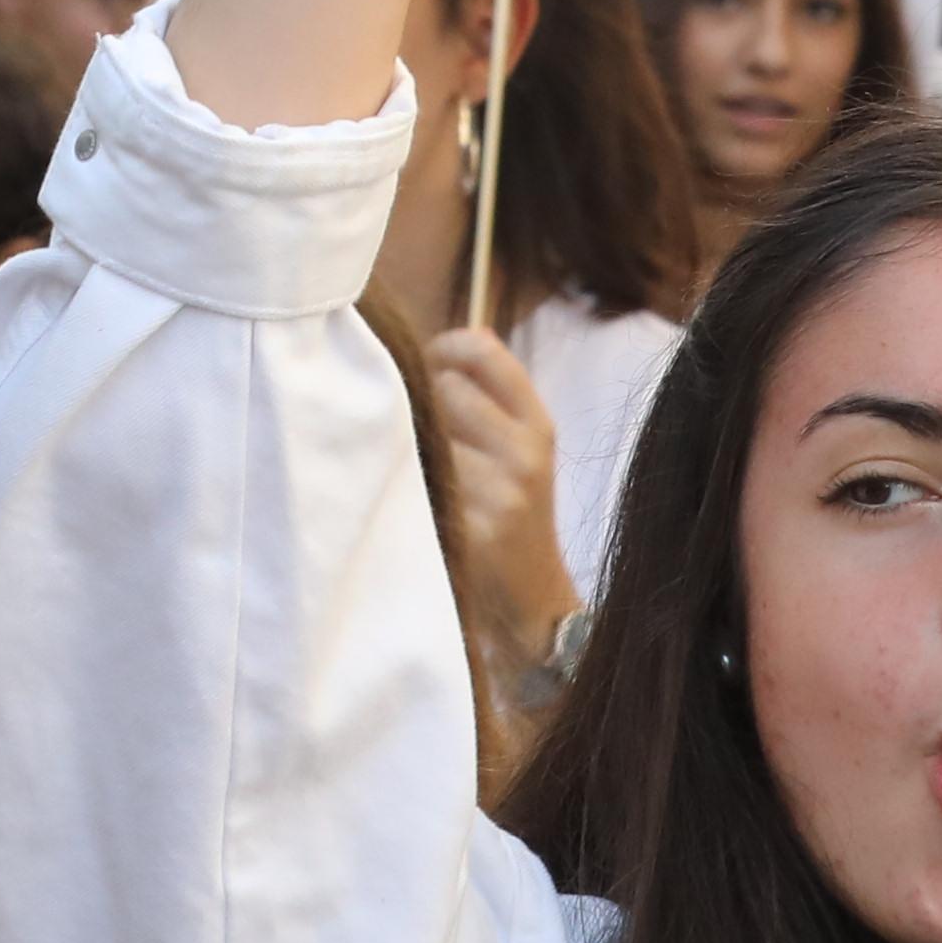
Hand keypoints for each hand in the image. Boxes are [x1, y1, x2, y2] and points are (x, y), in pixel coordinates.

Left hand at [419, 327, 579, 634]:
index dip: (442, 349)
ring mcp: (502, 491)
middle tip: (407, 427)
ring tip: (405, 466)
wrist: (531, 603)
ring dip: (405, 443)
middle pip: (445, 386)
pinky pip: (420, 481)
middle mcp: (526, 451)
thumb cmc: (512, 518)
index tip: (424, 369)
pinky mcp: (476, 528)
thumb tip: (444, 339)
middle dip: (418, 399)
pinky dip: (402, 483)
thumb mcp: (520, 453)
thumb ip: (488, 399)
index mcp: (538, 424)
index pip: (483, 349)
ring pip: (426, 431)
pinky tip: (403, 496)